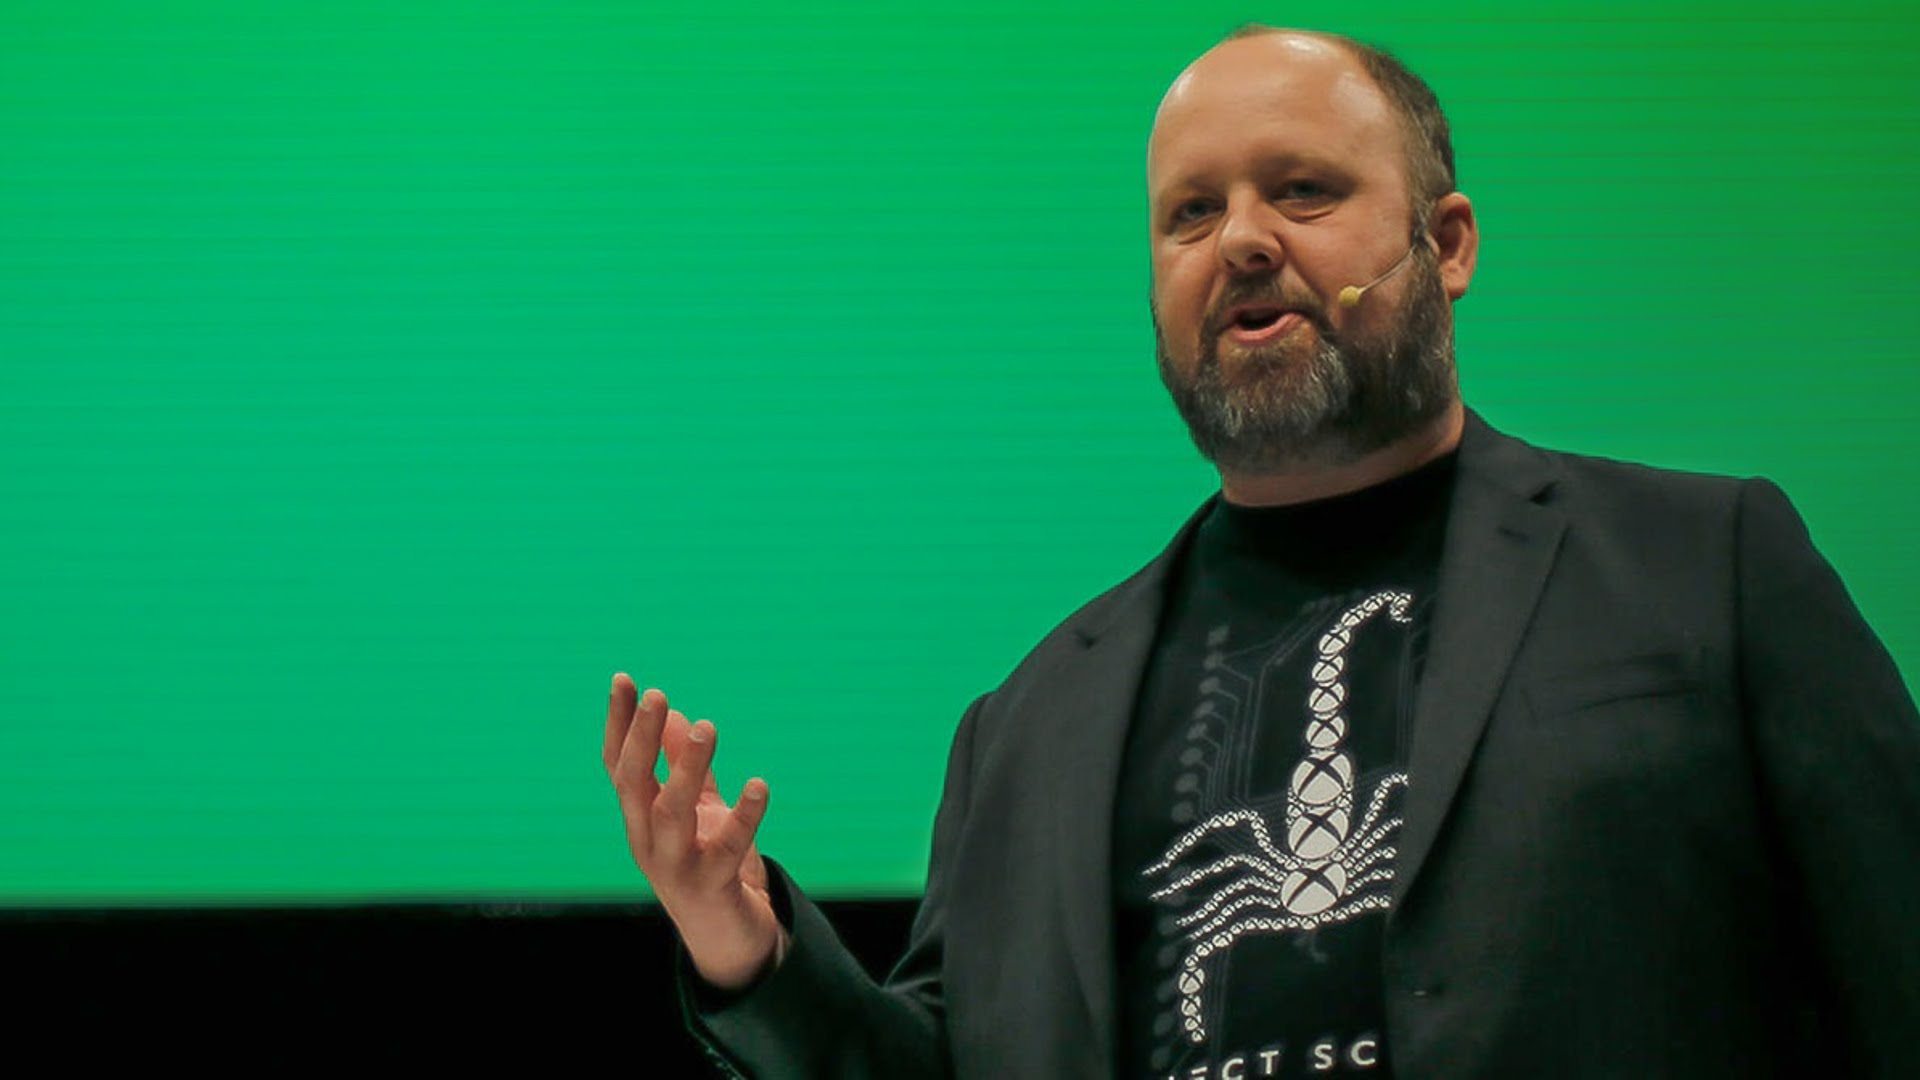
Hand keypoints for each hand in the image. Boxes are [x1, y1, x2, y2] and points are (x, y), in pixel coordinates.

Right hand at [605, 672, 785, 991]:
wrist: (730, 941)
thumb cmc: (710, 867)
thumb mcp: (697, 811)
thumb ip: (685, 768)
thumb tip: (677, 716)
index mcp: (640, 819)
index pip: (619, 765)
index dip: (619, 724)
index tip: (624, 680)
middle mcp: (647, 842)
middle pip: (634, 784)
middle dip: (642, 738)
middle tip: (658, 695)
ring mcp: (676, 868)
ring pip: (672, 813)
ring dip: (688, 769)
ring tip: (708, 728)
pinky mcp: (712, 888)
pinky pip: (728, 848)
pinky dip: (744, 817)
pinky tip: (760, 786)